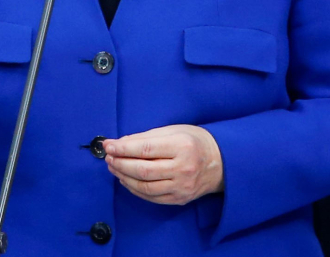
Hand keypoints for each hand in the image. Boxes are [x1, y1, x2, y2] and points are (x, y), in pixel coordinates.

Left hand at [103, 125, 223, 204]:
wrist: (221, 162)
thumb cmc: (194, 140)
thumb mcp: (173, 130)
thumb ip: (147, 137)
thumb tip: (121, 143)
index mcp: (181, 146)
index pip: (145, 149)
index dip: (123, 148)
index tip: (108, 145)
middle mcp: (182, 168)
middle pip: (143, 170)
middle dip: (120, 164)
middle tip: (108, 157)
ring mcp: (181, 187)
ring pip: (145, 187)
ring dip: (124, 178)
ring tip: (113, 168)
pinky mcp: (180, 199)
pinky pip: (152, 197)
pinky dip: (135, 189)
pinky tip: (126, 180)